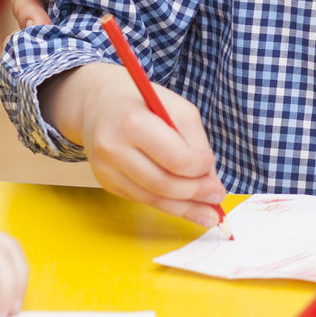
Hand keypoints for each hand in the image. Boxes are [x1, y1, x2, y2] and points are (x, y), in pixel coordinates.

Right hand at [46, 62, 226, 226]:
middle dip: (196, 194)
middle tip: (217, 197)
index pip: (175, 159)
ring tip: (208, 213)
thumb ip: (195, 141)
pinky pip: (141, 199)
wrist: (98, 104)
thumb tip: (209, 179)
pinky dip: (166, 205)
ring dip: (184, 208)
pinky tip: (185, 206)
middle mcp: (114, 148)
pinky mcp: (105, 182)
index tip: (211, 165)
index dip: (199, 168)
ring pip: (152, 198)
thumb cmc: (142, 103)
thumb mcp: (176, 108)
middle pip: (163, 184)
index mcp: (133, 122)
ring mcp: (106, 169)